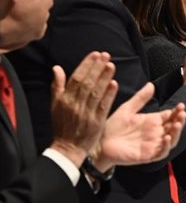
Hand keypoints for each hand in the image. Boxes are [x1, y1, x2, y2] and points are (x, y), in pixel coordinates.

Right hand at [50, 52, 117, 167]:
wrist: (68, 148)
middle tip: (106, 55)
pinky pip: (103, 106)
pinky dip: (109, 95)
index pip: (76, 78)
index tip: (95, 54)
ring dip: (104, 78)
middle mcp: (75, 104)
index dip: (86, 65)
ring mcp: (86, 113)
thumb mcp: (55, 105)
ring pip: (96, 92)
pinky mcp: (96, 122)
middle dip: (97, 67)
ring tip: (111, 65)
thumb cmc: (62, 125)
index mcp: (64, 99)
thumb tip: (57, 68)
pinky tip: (114, 84)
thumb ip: (58, 86)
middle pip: (87, 82)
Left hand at [94, 83, 185, 171]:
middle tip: (182, 113)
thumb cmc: (112, 127)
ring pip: (171, 140)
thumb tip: (151, 85)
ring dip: (176, 133)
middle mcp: (155, 133)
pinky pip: (161, 152)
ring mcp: (153, 145)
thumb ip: (140, 98)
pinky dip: (166, 146)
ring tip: (177, 124)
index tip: (181, 105)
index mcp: (152, 121)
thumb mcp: (127, 109)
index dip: (177, 111)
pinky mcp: (147, 155)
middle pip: (174, 127)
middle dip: (180, 120)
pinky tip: (166, 137)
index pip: (170, 116)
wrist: (99, 143)